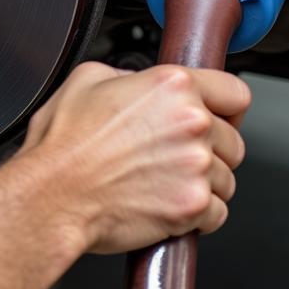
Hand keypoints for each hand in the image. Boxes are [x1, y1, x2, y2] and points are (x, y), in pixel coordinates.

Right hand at [13, 61, 250, 254]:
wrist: (52, 194)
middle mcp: (191, 122)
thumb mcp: (86, 79)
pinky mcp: (193, 206)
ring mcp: (196, 166)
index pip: (235, 92)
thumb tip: (137, 83)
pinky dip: (196, 213)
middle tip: (172, 155)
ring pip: (226, 179)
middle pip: (233, 140)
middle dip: (209, 149)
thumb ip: (127, 75)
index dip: (224, 106)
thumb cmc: (63, 144)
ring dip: (201, 182)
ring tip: (162, 181)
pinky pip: (217, 212)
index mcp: (171, 86)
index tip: (219, 116)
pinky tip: (164, 201)